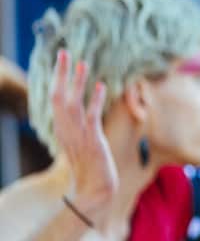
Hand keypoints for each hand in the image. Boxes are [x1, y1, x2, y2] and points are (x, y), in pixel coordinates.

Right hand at [49, 50, 117, 222]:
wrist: (94, 188)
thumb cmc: (89, 165)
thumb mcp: (79, 141)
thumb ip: (77, 124)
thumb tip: (78, 107)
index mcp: (62, 128)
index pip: (55, 98)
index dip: (58, 78)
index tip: (61, 59)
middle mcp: (66, 129)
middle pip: (58, 96)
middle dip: (61, 74)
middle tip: (64, 52)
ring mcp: (78, 135)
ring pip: (74, 104)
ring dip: (78, 82)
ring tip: (83, 63)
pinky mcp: (93, 142)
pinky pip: (92, 118)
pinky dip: (96, 101)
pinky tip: (102, 86)